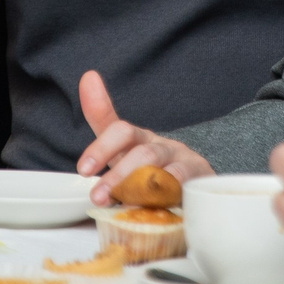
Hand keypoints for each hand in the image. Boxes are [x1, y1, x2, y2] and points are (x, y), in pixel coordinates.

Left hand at [75, 71, 213, 204]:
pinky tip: (160, 208)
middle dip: (119, 175)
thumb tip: (88, 75)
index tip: (83, 169)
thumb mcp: (122, 146)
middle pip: (144, 153)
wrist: (194, 181)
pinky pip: (188, 187)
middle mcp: (163, 147)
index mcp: (140, 138)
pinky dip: (174, 196)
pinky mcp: (201, 181)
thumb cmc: (150, 165)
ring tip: (126, 204)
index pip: (121, 131)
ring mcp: (184, 163)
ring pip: (167, 171)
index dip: (101, 148)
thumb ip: (102, 117)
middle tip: (100, 196)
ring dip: (143, 188)